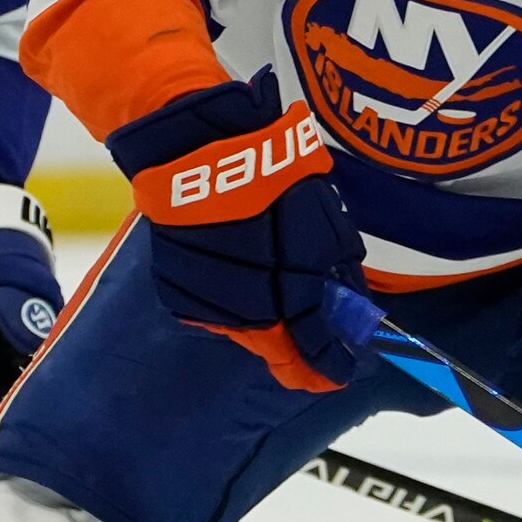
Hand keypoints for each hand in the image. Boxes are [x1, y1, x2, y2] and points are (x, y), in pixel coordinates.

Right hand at [103, 69, 365, 390]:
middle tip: (310, 317)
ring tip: (266, 271)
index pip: (302, 359)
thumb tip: (348, 309)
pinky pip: (211, 303)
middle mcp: (236, 316)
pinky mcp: (174, 287)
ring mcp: (200, 303)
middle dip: (292, 335)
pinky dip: (229, 293)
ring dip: (259, 311)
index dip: (323, 369)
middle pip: (270, 342)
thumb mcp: (323, 226)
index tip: (336, 375)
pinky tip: (236, 262)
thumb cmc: (271, 180)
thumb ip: (335, 276)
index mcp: (277, 305)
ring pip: (240, 323)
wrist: (198, 146)